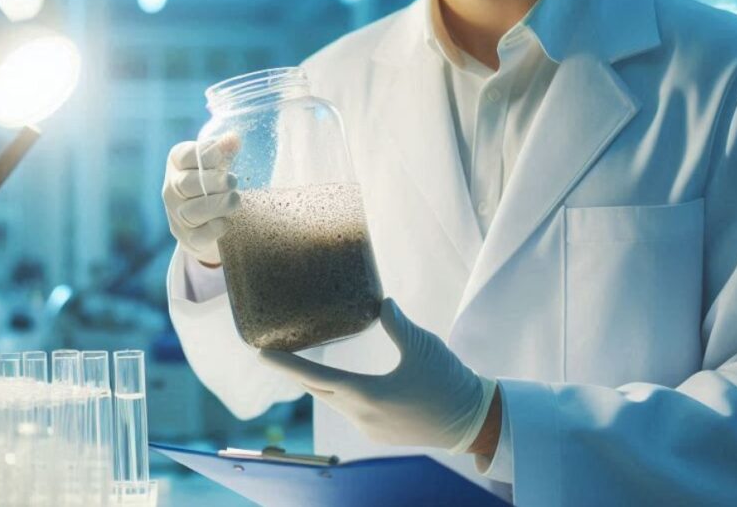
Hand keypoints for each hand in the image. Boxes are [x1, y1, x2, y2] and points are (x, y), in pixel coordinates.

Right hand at [162, 135, 240, 265]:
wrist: (205, 222)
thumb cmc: (213, 183)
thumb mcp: (217, 163)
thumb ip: (225, 151)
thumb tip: (234, 138)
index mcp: (176, 163)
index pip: (187, 156)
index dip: (209, 154)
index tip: (226, 154)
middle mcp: (171, 188)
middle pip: (187, 184)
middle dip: (214, 182)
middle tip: (233, 181)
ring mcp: (176, 215)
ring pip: (193, 211)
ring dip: (219, 205)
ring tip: (235, 200)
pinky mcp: (187, 237)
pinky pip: (199, 235)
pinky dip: (215, 228)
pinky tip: (227, 222)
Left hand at [259, 298, 497, 452]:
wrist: (475, 422)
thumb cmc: (449, 381)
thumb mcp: (422, 344)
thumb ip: (396, 323)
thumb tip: (381, 303)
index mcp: (368, 395)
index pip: (316, 379)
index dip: (286, 365)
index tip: (261, 355)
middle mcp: (363, 416)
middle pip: (320, 391)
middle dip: (298, 372)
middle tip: (274, 353)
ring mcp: (370, 429)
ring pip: (335, 402)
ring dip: (321, 383)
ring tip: (303, 363)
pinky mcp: (380, 433)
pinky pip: (351, 410)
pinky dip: (340, 393)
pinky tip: (342, 382)